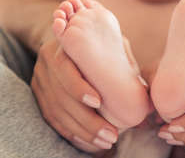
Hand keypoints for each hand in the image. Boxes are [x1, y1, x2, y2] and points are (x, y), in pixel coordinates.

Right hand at [31, 36, 118, 151]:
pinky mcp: (39, 97)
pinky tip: (90, 143)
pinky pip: (54, 121)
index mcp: (62, 47)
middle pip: (62, 97)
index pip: (64, 68)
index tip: (98, 102)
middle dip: (88, 120)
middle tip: (112, 135)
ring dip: (83, 132)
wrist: (67, 40)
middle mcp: (46, 64)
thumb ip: (122, 60)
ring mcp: (40, 82)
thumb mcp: (108, 42)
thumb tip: (144, 91)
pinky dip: (73, 133)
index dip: (78, 87)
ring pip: (58, 113)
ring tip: (106, 142)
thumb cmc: (96, 44)